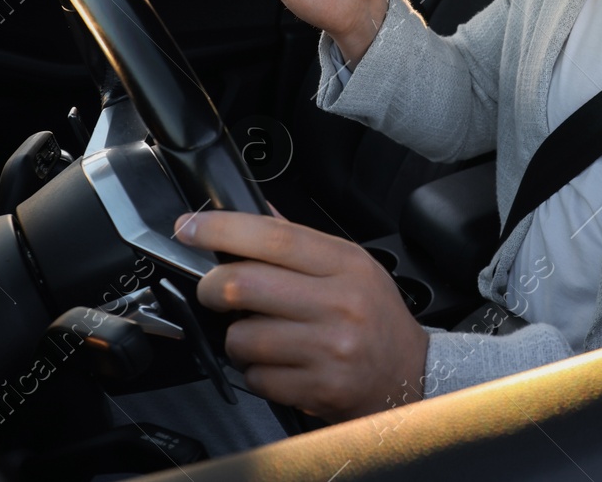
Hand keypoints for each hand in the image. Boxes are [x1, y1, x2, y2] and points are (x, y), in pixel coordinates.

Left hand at [174, 209, 428, 421]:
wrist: (412, 376)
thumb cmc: (376, 318)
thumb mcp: (352, 267)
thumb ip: (300, 242)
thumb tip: (256, 213)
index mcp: (346, 264)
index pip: (274, 238)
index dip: (222, 229)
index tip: (189, 227)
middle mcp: (340, 303)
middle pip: (245, 284)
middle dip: (211, 288)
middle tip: (212, 291)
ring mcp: (329, 349)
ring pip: (243, 337)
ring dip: (236, 338)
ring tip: (258, 336)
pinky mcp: (319, 389)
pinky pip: (257, 377)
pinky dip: (255, 372)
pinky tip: (277, 364)